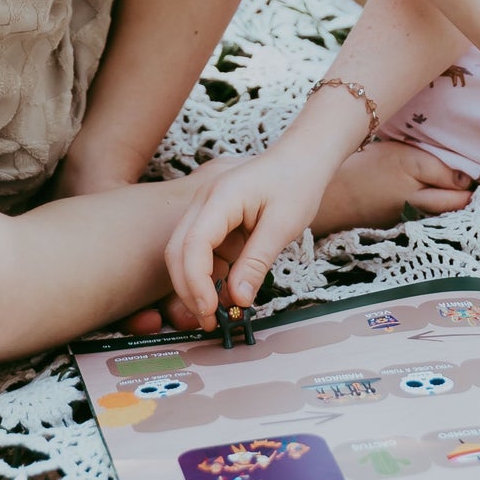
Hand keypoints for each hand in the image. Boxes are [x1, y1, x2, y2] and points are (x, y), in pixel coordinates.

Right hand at [165, 146, 332, 323]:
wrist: (302, 158)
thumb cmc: (296, 183)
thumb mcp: (283, 225)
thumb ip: (257, 262)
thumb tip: (239, 299)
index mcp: (221, 197)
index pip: (193, 244)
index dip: (196, 282)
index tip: (210, 310)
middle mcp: (204, 201)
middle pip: (178, 251)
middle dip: (188, 289)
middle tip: (210, 321)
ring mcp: (205, 209)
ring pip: (184, 253)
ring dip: (197, 284)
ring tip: (224, 310)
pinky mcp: (213, 219)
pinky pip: (201, 251)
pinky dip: (210, 274)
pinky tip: (229, 290)